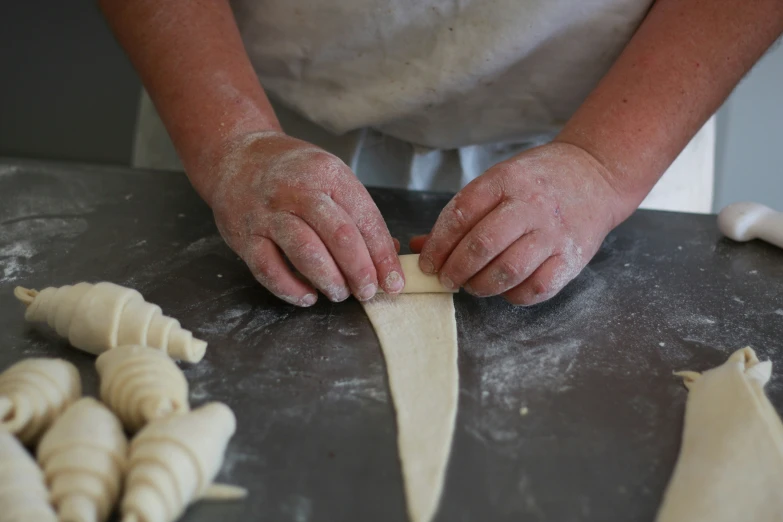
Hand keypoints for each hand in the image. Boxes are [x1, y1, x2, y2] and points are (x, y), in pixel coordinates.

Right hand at [208, 132, 403, 305]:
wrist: (234, 156)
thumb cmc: (292, 172)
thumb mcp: (329, 176)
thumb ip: (357, 213)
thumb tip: (389, 254)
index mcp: (327, 173)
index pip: (364, 219)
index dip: (382, 255)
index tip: (394, 281)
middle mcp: (298, 190)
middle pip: (340, 236)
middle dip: (360, 271)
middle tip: (368, 292)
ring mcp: (268, 213)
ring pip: (306, 253)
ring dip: (329, 281)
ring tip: (340, 293)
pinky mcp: (245, 235)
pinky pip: (269, 269)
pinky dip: (291, 289)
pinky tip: (307, 296)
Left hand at [411, 142, 629, 304]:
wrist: (595, 175)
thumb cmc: (536, 181)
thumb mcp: (497, 182)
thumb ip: (461, 214)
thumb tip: (420, 246)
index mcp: (505, 180)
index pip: (460, 214)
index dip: (438, 244)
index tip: (427, 262)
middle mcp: (531, 205)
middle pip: (482, 244)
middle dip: (455, 269)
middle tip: (447, 279)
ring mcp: (553, 233)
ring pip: (508, 270)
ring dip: (481, 285)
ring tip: (472, 285)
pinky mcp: (572, 258)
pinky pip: (537, 288)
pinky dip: (514, 295)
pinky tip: (504, 289)